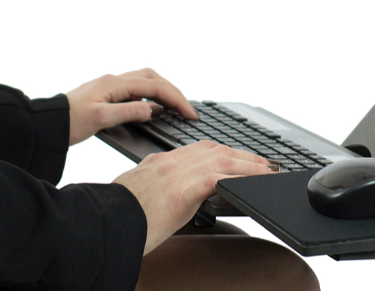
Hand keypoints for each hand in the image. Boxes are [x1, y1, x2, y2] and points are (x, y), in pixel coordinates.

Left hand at [65, 68, 198, 144]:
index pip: (155, 88)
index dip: (176, 100)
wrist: (45, 123)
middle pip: (153, 78)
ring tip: (175, 106)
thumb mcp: (101, 119)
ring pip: (145, 81)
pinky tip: (152, 108)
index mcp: (115, 84)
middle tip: (187, 108)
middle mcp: (114, 80)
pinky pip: (135, 89)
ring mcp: (110, 86)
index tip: (190, 113)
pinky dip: (150, 96)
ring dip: (163, 91)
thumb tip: (153, 109)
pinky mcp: (106, 94)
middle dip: (174, 91)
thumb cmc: (68, 122)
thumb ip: (129, 112)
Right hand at [115, 141, 277, 253]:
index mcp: (158, 162)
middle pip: (215, 149)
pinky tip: (256, 181)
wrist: (106, 225)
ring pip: (224, 158)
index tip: (237, 156)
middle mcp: (170, 162)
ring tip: (268, 171)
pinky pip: (222, 177)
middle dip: (242, 154)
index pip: (198, 149)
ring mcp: (177, 172)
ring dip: (250, 163)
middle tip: (263, 162)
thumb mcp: (139, 196)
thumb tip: (175, 198)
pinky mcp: (185, 188)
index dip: (222, 151)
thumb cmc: (117, 218)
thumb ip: (160, 190)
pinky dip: (242, 177)